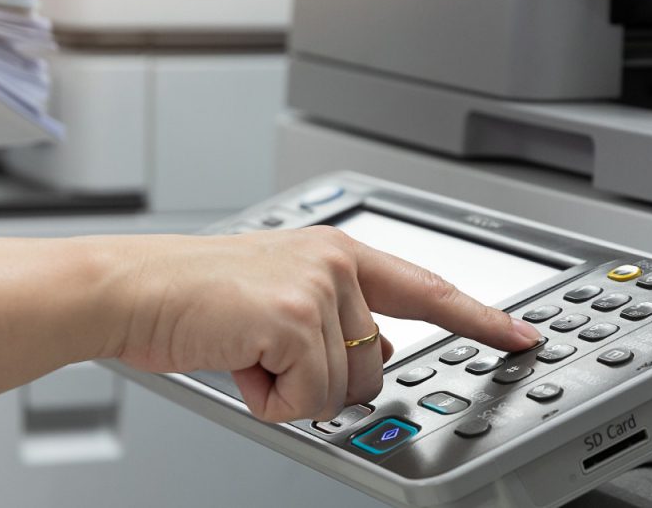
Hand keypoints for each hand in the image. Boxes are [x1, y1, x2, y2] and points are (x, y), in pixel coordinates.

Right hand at [95, 228, 543, 421]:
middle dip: (323, 381)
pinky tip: (237, 361)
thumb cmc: (190, 298)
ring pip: (343, 389)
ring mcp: (320, 289)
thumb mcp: (276, 298)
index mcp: (337, 252)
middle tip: (265, 354)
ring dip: (289, 389)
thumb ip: (335, 320)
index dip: (481, 318)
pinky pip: (308, 399)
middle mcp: (337, 263)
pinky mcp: (296, 319)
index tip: (520, 337)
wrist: (130, 290)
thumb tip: (376, 357)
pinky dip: (268, 400)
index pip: (428, 288)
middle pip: (377, 367)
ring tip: (244, 351)